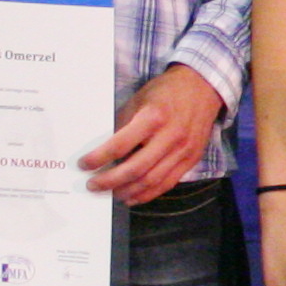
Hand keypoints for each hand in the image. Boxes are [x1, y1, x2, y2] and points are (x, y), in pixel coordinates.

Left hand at [80, 64, 224, 206]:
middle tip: (93, 185)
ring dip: (127, 191)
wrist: (203, 88)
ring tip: (111, 194)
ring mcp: (183, 151)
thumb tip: (105, 149)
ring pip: (151, 181)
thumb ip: (124, 124)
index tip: (83, 164)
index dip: (98, 158)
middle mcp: (170, 136)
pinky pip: (167, 183)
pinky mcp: (191, 160)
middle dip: (109, 181)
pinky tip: (132, 197)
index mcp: (153, 117)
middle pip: (135, 169)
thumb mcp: (139, 100)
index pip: (120, 145)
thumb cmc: (166, 91)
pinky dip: (148, 194)